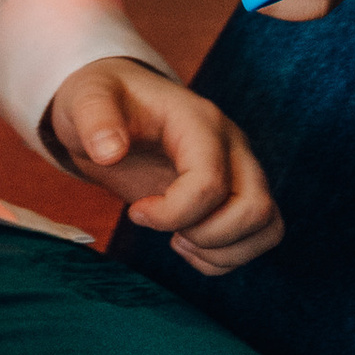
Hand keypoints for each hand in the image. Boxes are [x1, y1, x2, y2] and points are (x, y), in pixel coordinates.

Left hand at [45, 58, 280, 273]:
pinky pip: (260, 235)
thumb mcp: (87, 98)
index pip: (211, 183)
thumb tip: (109, 152)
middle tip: (166, 231)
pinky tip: (187, 243)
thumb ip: (95, 118)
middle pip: (255, 208)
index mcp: (198, 121)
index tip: (136, 212)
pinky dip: (227, 255)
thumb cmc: (104, 100)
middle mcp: (231, 144)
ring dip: (222, 250)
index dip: (172, 213)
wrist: (116, 103)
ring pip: (267, 226)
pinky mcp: (237, 191)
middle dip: (207, 236)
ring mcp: (240, 168)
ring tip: (178, 240)